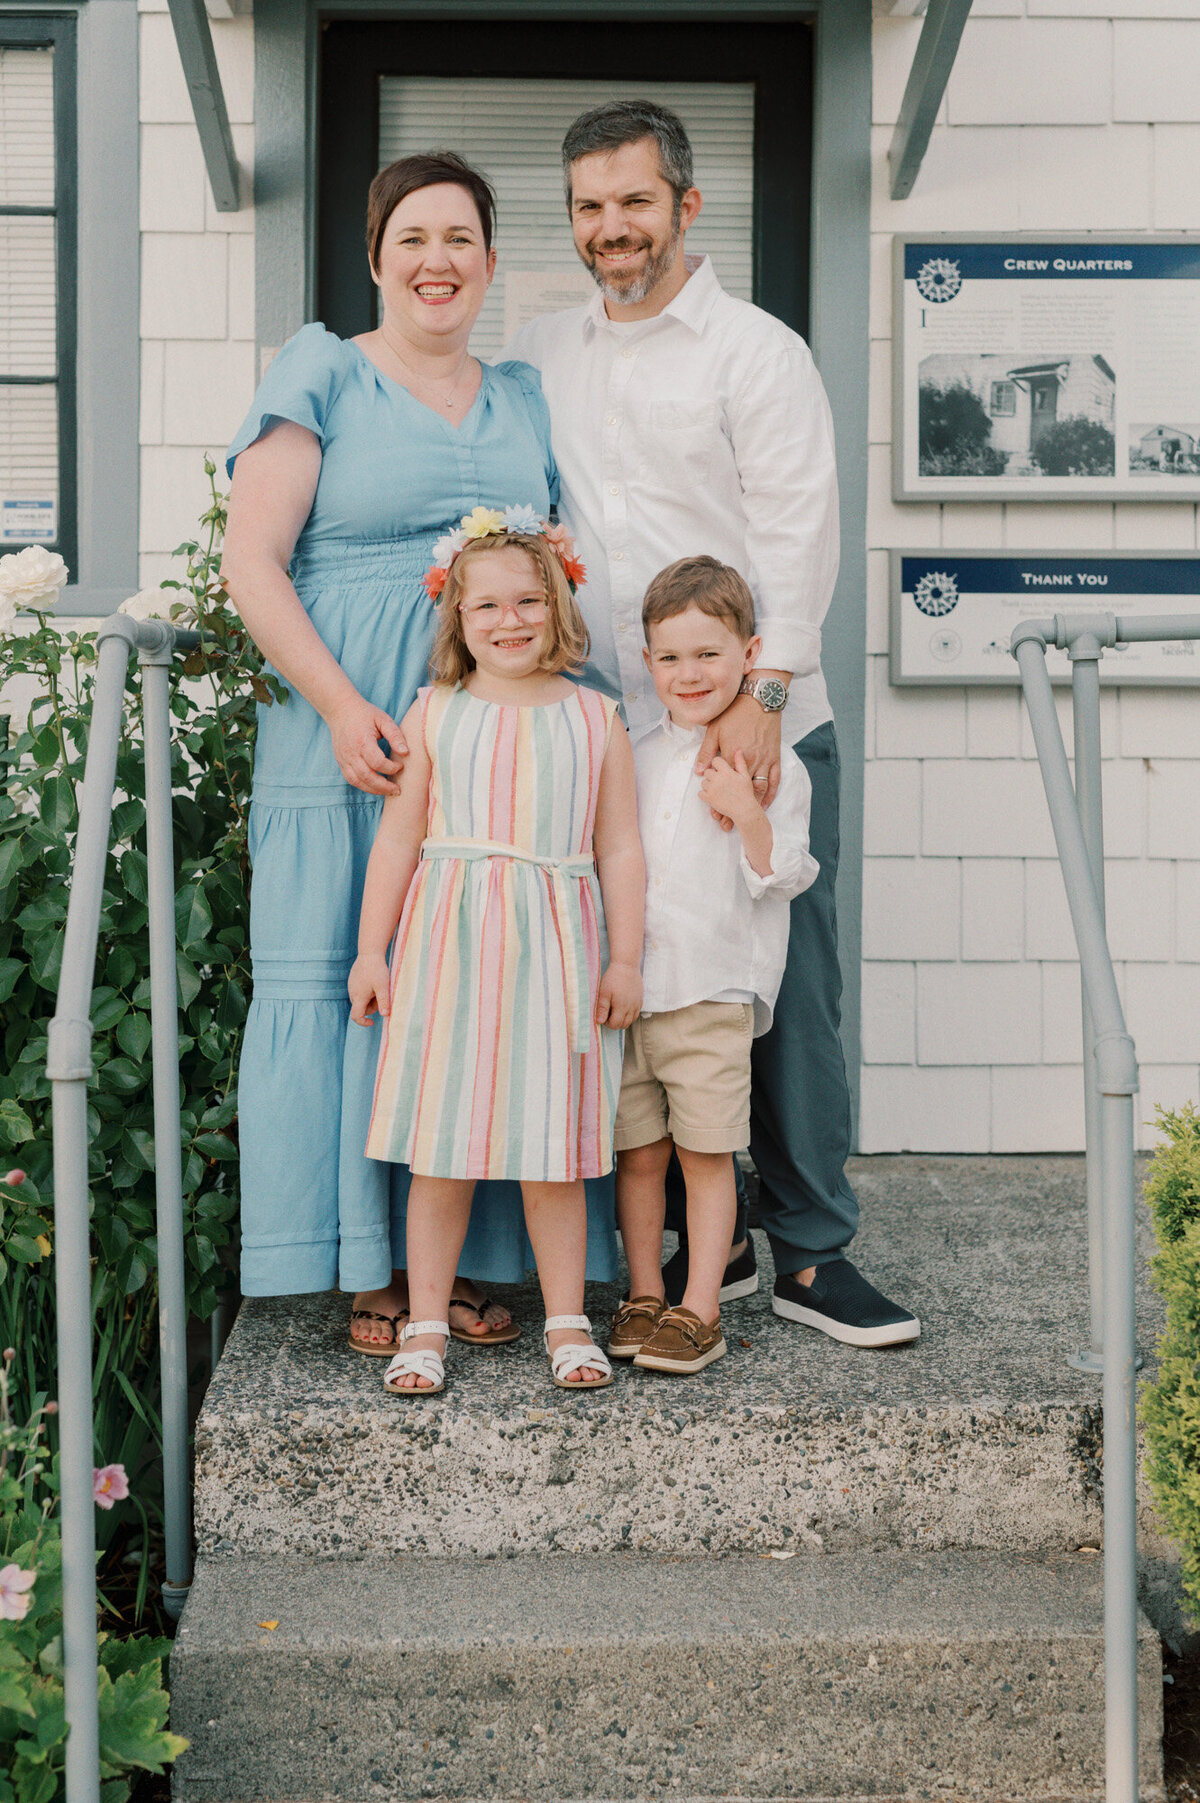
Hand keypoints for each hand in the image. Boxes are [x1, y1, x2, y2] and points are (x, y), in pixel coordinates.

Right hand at [327, 693, 407, 795]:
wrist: (340, 709)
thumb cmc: (365, 714)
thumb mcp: (383, 719)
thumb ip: (395, 735)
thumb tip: (406, 752)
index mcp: (362, 741)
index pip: (377, 762)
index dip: (391, 768)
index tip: (401, 765)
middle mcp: (350, 752)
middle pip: (367, 776)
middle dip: (384, 786)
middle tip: (398, 790)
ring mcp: (343, 758)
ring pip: (358, 781)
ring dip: (374, 790)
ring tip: (388, 791)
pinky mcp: (341, 762)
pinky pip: (351, 779)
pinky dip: (364, 786)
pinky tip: (375, 786)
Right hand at [348, 953, 391, 1024]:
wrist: (369, 953)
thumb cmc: (377, 970)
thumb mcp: (383, 987)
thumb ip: (384, 1002)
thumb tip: (385, 1016)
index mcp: (359, 997)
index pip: (356, 1016)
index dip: (363, 1022)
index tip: (372, 1022)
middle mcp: (352, 993)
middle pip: (360, 1008)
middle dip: (371, 1007)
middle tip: (382, 995)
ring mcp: (351, 986)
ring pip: (360, 999)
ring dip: (370, 999)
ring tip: (379, 987)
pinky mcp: (353, 980)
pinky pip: (359, 991)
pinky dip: (367, 991)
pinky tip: (374, 981)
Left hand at [595, 960, 641, 1029]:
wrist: (626, 966)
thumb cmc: (613, 978)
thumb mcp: (604, 993)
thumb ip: (602, 1009)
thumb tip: (599, 1022)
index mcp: (621, 1007)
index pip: (615, 1024)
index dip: (607, 1023)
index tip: (603, 1016)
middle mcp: (631, 1008)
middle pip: (624, 1024)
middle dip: (615, 1023)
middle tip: (608, 1014)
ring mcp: (637, 1004)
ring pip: (631, 1020)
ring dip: (623, 1020)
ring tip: (615, 1011)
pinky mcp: (640, 999)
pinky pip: (636, 1013)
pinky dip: (630, 1015)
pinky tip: (623, 1007)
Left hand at [697, 692, 782, 828]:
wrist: (760, 700)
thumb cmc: (735, 713)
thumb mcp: (714, 730)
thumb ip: (706, 752)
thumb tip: (698, 771)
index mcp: (733, 757)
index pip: (725, 786)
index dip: (720, 803)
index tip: (715, 816)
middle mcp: (750, 762)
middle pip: (741, 794)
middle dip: (734, 812)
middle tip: (728, 825)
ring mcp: (764, 761)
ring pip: (759, 790)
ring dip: (751, 808)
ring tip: (743, 820)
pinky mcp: (775, 758)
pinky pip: (774, 780)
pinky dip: (770, 794)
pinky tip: (765, 804)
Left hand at [699, 750, 762, 827]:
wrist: (745, 810)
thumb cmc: (747, 793)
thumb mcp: (745, 775)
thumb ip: (740, 762)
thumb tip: (738, 750)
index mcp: (727, 771)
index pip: (715, 761)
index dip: (717, 764)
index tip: (720, 768)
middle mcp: (718, 778)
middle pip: (708, 771)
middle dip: (713, 775)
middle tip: (720, 780)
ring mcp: (712, 789)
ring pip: (704, 782)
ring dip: (709, 784)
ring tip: (718, 789)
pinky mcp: (709, 799)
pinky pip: (700, 793)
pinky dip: (705, 794)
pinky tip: (713, 795)